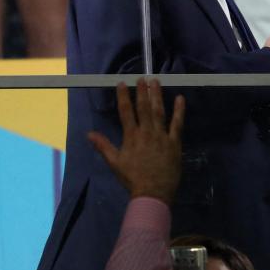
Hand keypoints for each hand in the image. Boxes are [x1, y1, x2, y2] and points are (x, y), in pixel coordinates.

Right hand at [87, 79, 184, 205]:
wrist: (153, 191)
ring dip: (158, 96)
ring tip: (157, 81)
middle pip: (144, 108)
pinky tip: (180, 98)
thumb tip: (89, 133)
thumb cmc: (133, 178)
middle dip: (142, 91)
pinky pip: (178, 123)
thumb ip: (103, 146)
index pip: (126, 112)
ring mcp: (162, 136)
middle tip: (142, 77)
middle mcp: (146, 133)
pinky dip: (179, 111)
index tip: (123, 83)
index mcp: (131, 137)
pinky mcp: (175, 142)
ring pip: (159, 112)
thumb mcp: (115, 163)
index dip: (124, 97)